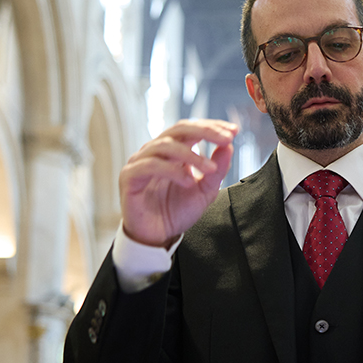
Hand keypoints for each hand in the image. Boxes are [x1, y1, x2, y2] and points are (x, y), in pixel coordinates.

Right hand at [119, 119, 238, 245]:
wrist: (157, 237)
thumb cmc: (176, 212)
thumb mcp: (205, 191)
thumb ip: (216, 170)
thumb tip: (229, 146)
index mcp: (173, 151)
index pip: (191, 128)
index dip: (212, 126)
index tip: (233, 131)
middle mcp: (156, 151)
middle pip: (179, 129)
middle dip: (205, 131)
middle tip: (226, 139)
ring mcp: (141, 162)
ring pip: (165, 145)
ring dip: (191, 155)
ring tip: (210, 169)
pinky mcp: (129, 177)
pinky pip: (149, 165)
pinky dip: (171, 170)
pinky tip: (188, 181)